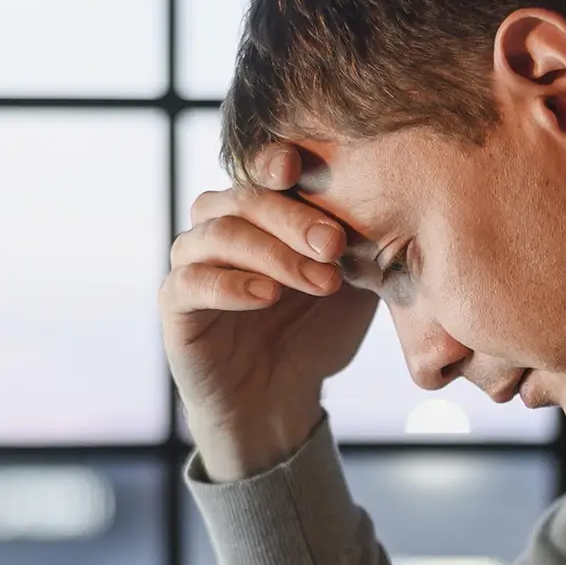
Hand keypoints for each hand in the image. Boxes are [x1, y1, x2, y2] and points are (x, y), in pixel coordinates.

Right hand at [161, 145, 379, 480]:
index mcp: (258, 214)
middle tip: (335, 246)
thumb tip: (390, 206)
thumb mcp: (350, 286)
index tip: (301, 168)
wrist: (278, 402)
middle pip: (241, 198)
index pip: (258, 172)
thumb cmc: (313, 334)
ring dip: (271, 253)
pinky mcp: (175, 307)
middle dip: (292, 218)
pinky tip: (267, 295)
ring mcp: (192, 264)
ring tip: (317, 280)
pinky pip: (189, 282)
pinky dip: (228, 285)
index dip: (275, 162)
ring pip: (217, 235)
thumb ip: (359, 246)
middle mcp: (219, 230)